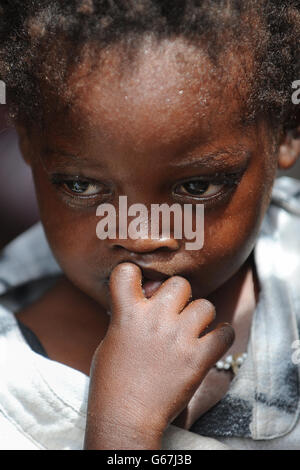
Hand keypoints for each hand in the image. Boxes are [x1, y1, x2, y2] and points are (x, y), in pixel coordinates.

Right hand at [84, 262, 233, 448]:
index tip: (141, 286)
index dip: (134, 275)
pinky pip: (224, 333)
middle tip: (175, 311)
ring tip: (194, 330)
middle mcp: (155, 319)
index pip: (127, 271)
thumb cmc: (112, 382)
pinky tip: (214, 341)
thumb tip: (147, 298)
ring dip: (201, 316)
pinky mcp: (199, 358)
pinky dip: (222, 336)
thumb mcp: (111, 341)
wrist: (125, 418)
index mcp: (127, 313)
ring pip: (205, 305)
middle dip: (179, 295)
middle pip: (180, 283)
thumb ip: (128, 316)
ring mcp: (179, 337)